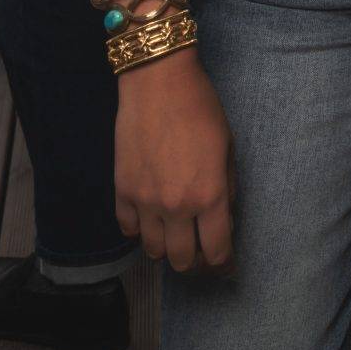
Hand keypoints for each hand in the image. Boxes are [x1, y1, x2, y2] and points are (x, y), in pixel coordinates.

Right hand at [115, 51, 235, 274]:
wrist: (158, 82)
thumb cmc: (200, 107)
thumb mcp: (228, 146)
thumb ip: (228, 187)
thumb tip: (225, 215)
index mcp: (210, 195)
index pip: (217, 249)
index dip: (223, 264)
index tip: (226, 267)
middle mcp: (177, 206)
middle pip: (183, 260)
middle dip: (195, 262)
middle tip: (200, 252)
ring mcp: (146, 201)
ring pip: (153, 251)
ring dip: (166, 249)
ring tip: (175, 237)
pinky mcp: (122, 191)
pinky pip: (128, 229)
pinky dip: (139, 231)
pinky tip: (149, 220)